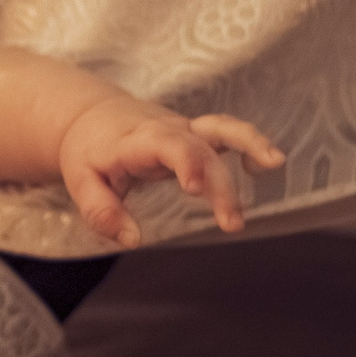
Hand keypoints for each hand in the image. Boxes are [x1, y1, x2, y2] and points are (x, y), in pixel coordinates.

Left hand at [56, 98, 283, 247]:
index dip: (184, 161)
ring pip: (221, 128)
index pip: (166, 144)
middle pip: (201, 149)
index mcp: (136, 141)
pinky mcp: (195, 132)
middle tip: (232, 222)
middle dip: (220, 183)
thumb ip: (101, 212)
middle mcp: (165, 129)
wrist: (91, 116)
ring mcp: (183, 128)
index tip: (195, 188)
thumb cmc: (87, 151)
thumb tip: (133, 240)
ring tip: (274, 163)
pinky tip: (265, 166)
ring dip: (249, 143)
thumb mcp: (80, 181)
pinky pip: (226, 132)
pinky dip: (248, 143)